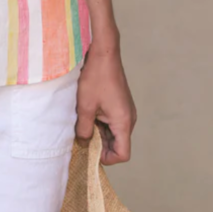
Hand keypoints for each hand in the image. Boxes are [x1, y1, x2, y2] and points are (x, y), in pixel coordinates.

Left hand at [75, 40, 136, 164]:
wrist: (104, 53)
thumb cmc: (95, 77)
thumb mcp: (85, 106)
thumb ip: (84, 129)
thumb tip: (84, 143)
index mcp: (123, 122)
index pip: (123, 154)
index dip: (107, 158)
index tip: (91, 151)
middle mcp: (129, 118)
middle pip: (118, 144)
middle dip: (101, 145)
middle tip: (82, 138)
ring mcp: (126, 110)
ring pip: (115, 133)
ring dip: (100, 133)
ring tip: (84, 123)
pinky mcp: (121, 103)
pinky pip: (114, 121)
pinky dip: (102, 123)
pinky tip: (88, 114)